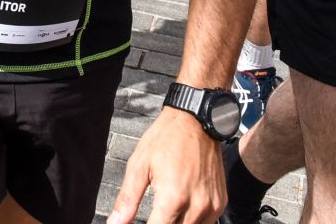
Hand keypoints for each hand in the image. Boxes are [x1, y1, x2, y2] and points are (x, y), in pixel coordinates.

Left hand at [107, 108, 224, 223]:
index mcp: (173, 198)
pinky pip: (206, 223)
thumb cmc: (166, 139)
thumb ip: (127, 199)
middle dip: (161, 223)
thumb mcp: (139, 165)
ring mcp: (211, 205)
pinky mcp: (220, 202)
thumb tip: (115, 222)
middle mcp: (196, 205)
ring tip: (166, 211)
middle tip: (154, 213)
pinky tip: (182, 208)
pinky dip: (193, 221)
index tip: (142, 222)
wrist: (196, 121)